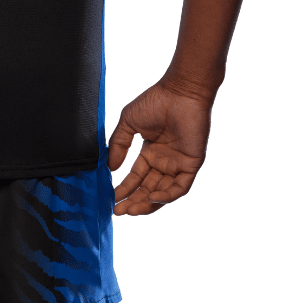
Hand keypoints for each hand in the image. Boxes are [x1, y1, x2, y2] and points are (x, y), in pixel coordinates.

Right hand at [108, 81, 212, 215]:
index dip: (125, 189)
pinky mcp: (191, 164)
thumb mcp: (128, 122)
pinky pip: (179, 187)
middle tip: (118, 210)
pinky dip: (166, 196)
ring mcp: (178, 164)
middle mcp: (164, 161)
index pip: (137, 177)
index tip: (112, 198)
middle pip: (148, 189)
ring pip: (162, 192)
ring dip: (147, 203)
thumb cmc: (155, 101)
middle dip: (133, 201)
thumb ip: (119, 144)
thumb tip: (110, 167)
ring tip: (131, 210)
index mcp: (151, 152)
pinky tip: (151, 198)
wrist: (179, 92)